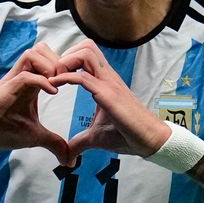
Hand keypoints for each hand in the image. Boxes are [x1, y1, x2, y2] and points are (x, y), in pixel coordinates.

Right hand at [0, 43, 69, 163]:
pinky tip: (53, 93)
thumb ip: (53, 142)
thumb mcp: (34, 136)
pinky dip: (42, 81)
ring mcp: (13, 81)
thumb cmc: (1, 129)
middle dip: (60, 60)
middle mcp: (22, 77)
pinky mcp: (4, 90)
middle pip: (42, 49)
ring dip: (50, 66)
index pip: (49, 58)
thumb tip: (71, 159)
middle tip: (69, 79)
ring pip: (33, 54)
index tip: (77, 80)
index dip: (65, 64)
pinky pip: (25, 76)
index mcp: (31, 83)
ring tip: (59, 84)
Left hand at [49, 40, 170, 164]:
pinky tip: (54, 86)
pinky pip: (84, 77)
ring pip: (85, 53)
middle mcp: (108, 77)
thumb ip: (80, 142)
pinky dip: (65, 77)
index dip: (68, 59)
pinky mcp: (109, 95)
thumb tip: (67, 156)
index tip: (54, 76)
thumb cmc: (127, 135)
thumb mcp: (97, 137)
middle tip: (54, 74)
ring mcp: (109, 83)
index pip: (86, 54)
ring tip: (54, 78)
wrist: (149, 140)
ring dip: (66, 62)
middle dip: (65, 55)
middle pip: (86, 46)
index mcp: (105, 81)